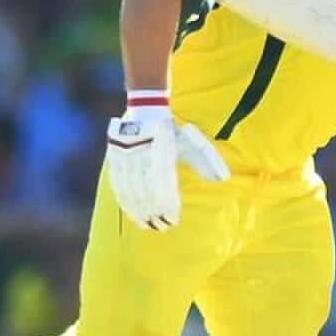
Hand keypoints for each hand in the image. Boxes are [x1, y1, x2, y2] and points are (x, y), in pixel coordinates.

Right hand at [106, 104, 229, 230]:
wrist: (146, 108)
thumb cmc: (174, 130)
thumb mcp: (192, 140)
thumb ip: (207, 159)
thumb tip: (222, 179)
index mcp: (162, 144)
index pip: (163, 183)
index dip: (166, 204)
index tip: (173, 220)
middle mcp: (141, 149)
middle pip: (145, 189)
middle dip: (153, 212)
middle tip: (161, 228)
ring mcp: (124, 152)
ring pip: (129, 189)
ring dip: (138, 211)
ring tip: (147, 225)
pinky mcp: (114, 156)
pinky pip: (117, 183)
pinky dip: (124, 201)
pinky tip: (132, 213)